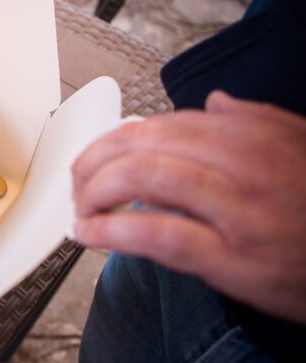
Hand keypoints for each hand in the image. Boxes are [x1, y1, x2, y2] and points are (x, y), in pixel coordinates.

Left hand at [71, 91, 305, 324]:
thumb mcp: (303, 148)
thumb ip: (257, 121)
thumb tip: (214, 103)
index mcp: (255, 136)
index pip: (166, 123)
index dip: (120, 137)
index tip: (101, 153)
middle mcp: (245, 165)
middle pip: (145, 143)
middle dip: (96, 158)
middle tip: (79, 179)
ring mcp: (238, 212)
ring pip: (144, 178)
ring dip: (95, 189)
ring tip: (79, 205)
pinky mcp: (232, 259)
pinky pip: (157, 234)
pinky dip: (112, 229)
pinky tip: (89, 232)